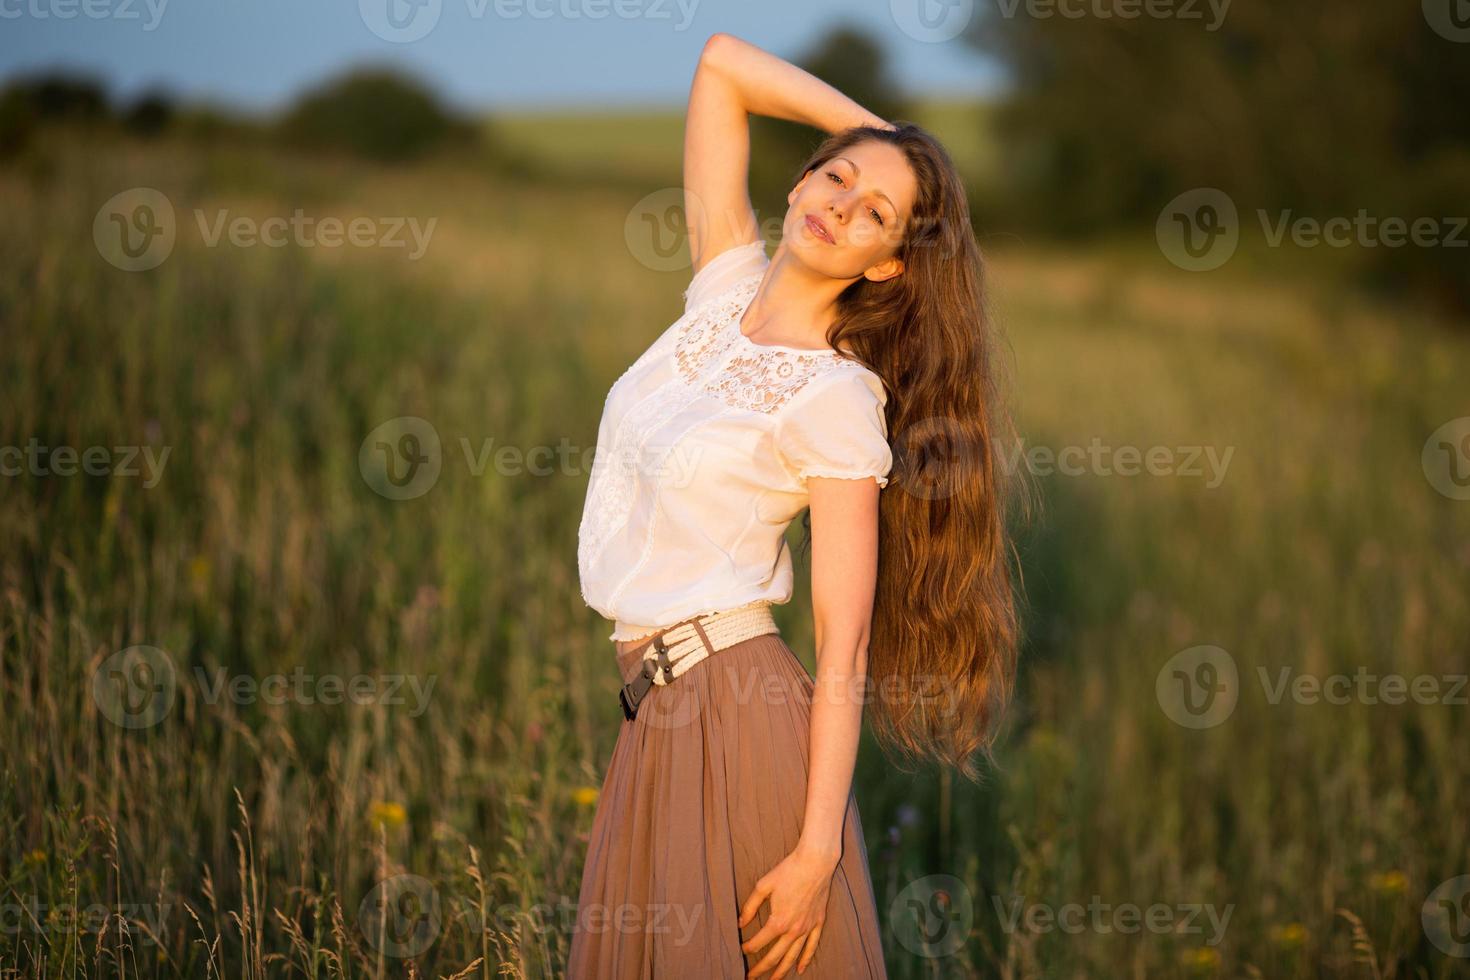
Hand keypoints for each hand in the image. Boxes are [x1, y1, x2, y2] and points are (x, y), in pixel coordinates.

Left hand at [738, 843, 839, 977]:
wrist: (815, 862)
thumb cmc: (788, 871)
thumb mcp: (763, 886)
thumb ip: (750, 906)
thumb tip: (741, 923)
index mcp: (778, 921)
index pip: (758, 942)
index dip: (747, 948)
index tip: (741, 949)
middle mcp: (793, 930)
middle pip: (774, 956)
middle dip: (761, 969)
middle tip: (750, 978)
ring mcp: (807, 928)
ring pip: (793, 957)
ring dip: (781, 971)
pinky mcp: (818, 923)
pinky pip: (812, 947)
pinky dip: (805, 960)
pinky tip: (800, 969)